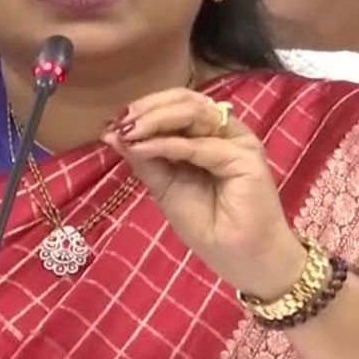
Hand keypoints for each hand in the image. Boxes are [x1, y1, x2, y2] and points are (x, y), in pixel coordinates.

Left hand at [101, 88, 305, 299]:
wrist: (241, 259)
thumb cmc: (208, 225)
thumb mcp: (165, 187)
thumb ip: (145, 159)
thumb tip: (112, 133)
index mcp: (207, 133)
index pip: (177, 104)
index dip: (145, 107)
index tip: (113, 122)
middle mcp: (224, 131)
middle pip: (186, 100)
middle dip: (149, 107)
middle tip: (120, 122)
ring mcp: (238, 140)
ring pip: (194, 112)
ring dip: (156, 119)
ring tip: (130, 132)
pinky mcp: (246, 157)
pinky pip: (201, 144)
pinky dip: (168, 144)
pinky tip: (144, 148)